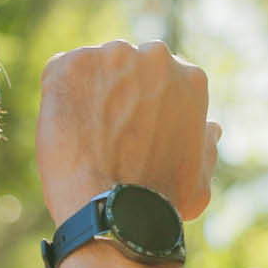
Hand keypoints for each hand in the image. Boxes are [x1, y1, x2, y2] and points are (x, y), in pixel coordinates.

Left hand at [36, 40, 220, 224]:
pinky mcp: (70, 65)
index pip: (161, 79)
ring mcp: (110, 56)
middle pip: (128, 67)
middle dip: (117, 92)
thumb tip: (210, 127)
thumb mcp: (199, 177)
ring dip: (88, 94)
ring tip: (83, 136)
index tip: (132, 129)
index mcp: (190, 78)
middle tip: (105, 132)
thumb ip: (205, 145)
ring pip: (94, 69)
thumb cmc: (160, 203)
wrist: (114, 211)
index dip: (144, 106)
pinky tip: (64, 130)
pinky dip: (58, 97)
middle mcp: (154, 56)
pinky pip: (59, 74)